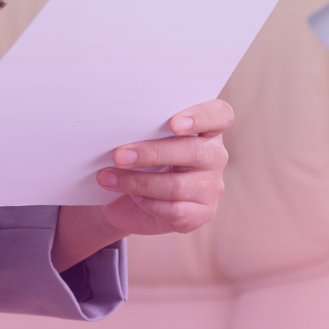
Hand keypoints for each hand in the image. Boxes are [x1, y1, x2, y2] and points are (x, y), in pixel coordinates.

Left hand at [53, 99, 232, 269]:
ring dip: (138, 182)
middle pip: (193, 151)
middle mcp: (214, 156)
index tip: (173, 123)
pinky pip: (174, 210)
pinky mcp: (202, 214)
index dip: (201, 117)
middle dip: (151, 153)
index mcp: (207, 128)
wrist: (128, 200)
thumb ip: (145, 131)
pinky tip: (131, 197)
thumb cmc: (140, 160)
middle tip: (119, 155)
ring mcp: (211, 187)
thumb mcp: (143, 140)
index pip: (219, 115)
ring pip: (177, 185)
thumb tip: (121, 129)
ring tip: (108, 177)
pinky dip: (147, 203)